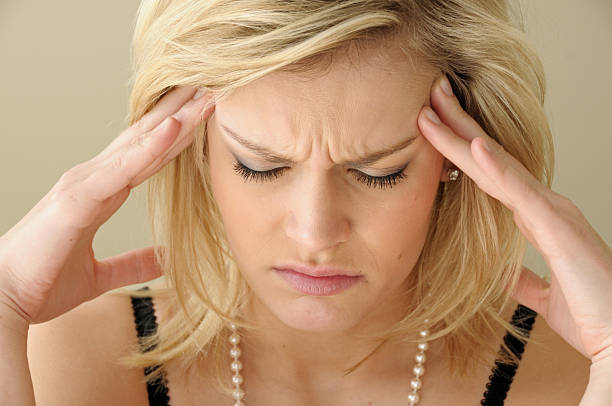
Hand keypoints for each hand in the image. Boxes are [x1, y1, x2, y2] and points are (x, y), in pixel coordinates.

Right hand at [0, 86, 213, 331]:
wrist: (3, 299)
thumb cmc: (42, 282)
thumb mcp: (100, 274)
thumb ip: (132, 263)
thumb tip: (163, 258)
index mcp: (99, 192)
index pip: (146, 155)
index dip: (174, 134)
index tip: (201, 114)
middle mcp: (93, 179)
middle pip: (145, 139)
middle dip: (179, 113)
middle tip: (210, 89)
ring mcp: (85, 184)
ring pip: (140, 146)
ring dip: (175, 120)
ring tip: (204, 96)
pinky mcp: (79, 198)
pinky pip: (123, 168)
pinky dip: (150, 147)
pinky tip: (174, 126)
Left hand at [417, 75, 611, 362]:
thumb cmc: (593, 315)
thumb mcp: (544, 293)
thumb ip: (522, 279)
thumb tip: (501, 274)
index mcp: (539, 220)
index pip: (491, 177)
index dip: (462, 152)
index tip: (435, 129)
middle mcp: (544, 208)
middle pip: (490, 160)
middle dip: (458, 126)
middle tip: (429, 97)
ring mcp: (551, 212)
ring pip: (497, 166)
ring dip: (463, 135)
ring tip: (434, 105)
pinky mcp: (557, 227)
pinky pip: (520, 192)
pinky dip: (496, 167)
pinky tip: (474, 146)